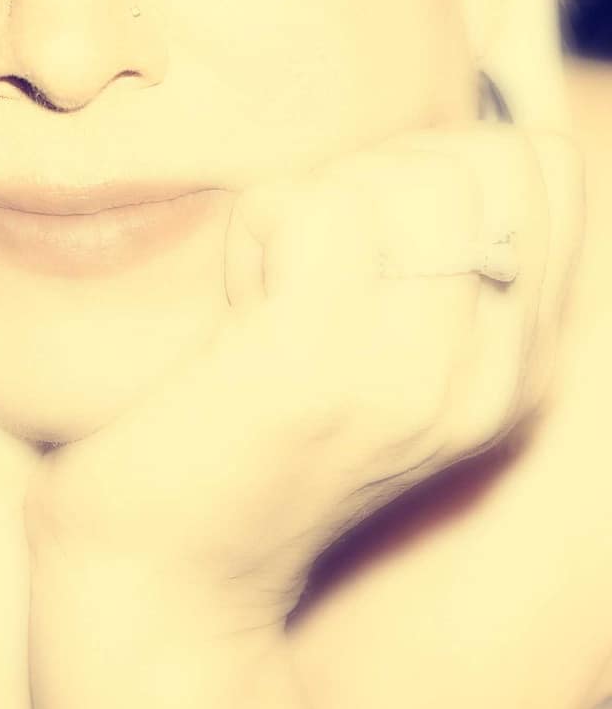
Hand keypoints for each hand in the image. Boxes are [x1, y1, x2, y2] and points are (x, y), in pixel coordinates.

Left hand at [25, 119, 585, 630]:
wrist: (163, 572)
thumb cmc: (243, 425)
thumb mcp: (376, 341)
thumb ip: (433, 254)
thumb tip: (451, 137)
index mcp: (522, 363)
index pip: (545, 166)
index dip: (438, 158)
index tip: (366, 243)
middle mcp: (496, 375)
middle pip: (481, 157)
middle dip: (375, 172)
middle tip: (309, 268)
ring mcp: (416, 375)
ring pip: (406, 176)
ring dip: (312, 202)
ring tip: (271, 294)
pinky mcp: (320, 369)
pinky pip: (314, 206)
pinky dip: (257, 229)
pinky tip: (238, 307)